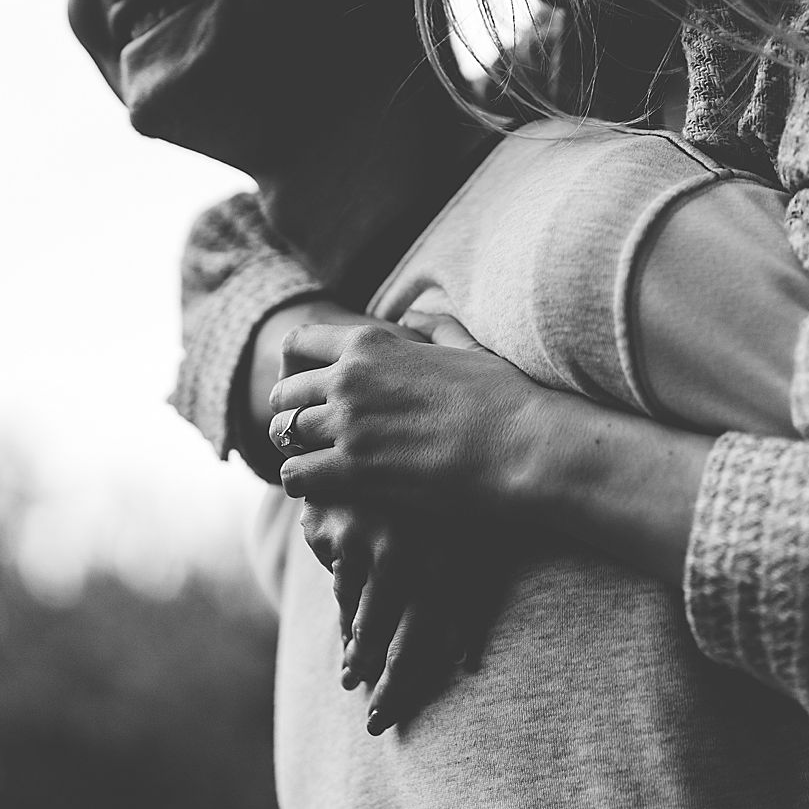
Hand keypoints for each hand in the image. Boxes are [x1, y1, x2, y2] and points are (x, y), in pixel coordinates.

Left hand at [268, 316, 547, 511]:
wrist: (523, 446)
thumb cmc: (504, 398)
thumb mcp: (466, 347)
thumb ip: (434, 328)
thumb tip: (417, 318)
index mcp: (372, 343)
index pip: (299, 342)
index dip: (297, 367)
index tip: (310, 390)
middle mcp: (350, 378)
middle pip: (284, 394)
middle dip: (294, 413)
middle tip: (313, 435)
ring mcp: (349, 424)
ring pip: (285, 435)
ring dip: (297, 450)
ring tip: (318, 465)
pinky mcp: (355, 470)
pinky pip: (295, 475)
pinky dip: (303, 484)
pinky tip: (326, 491)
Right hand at [299, 500, 511, 734]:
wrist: (403, 432)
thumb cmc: (451, 503)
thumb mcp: (470, 544)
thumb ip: (470, 602)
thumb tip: (467, 663)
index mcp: (447, 556)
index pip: (422, 635)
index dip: (401, 682)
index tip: (383, 717)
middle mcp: (404, 548)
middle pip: (383, 632)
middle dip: (375, 676)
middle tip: (369, 713)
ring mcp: (363, 535)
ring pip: (356, 610)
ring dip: (356, 645)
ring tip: (353, 673)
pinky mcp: (330, 523)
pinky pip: (336, 575)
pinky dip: (345, 595)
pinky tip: (350, 606)